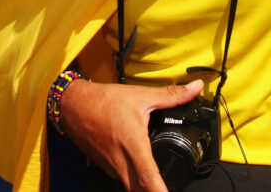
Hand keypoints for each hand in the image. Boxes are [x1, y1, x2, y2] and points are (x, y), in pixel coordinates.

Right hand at [61, 78, 203, 191]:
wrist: (74, 106)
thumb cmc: (104, 102)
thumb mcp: (141, 96)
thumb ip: (172, 95)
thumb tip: (196, 88)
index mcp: (133, 146)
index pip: (148, 179)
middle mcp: (121, 162)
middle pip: (141, 190)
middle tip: (169, 188)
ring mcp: (112, 167)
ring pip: (132, 186)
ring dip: (145, 187)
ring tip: (159, 184)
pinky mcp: (106, 167)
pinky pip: (123, 179)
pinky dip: (134, 180)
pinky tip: (141, 170)